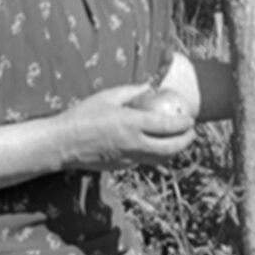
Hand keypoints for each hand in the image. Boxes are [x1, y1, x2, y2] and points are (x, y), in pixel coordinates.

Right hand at [57, 83, 195, 170]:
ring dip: (173, 151)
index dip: (184, 124)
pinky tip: (152, 145)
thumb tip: (150, 87)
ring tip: (178, 141)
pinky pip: (143, 161)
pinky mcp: (121, 167)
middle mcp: (134, 144)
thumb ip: (133, 91)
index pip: (168, 126)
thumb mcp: (108, 96)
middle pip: (170, 148)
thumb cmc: (84, 115)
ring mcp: (128, 158)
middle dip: (185, 141)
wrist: (63, 143)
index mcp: (132, 123)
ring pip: (159, 159)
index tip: (191, 119)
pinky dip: (154, 154)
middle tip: (191, 133)